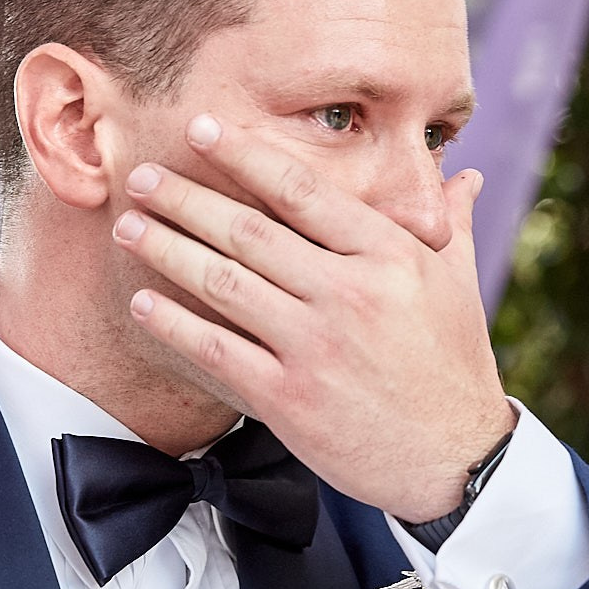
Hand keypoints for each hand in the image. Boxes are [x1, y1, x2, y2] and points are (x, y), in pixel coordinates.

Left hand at [113, 113, 515, 522]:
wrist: (453, 459)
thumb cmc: (452, 364)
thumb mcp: (458, 285)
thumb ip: (447, 225)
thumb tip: (461, 176)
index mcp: (389, 255)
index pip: (302, 191)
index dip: (244, 154)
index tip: (201, 129)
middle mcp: (350, 293)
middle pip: (248, 231)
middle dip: (185, 198)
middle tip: (141, 175)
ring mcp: (316, 347)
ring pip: (223, 283)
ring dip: (166, 249)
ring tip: (127, 227)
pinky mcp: (290, 399)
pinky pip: (217, 350)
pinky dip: (174, 324)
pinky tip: (143, 302)